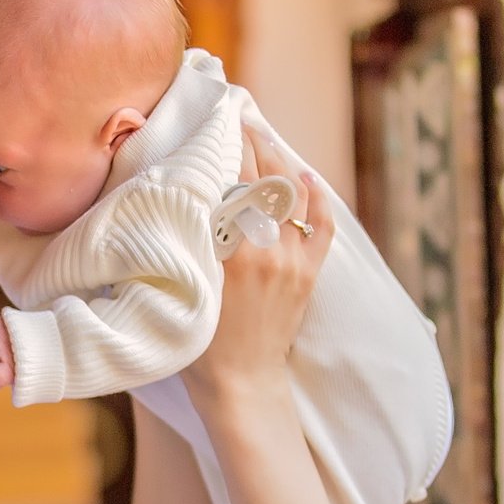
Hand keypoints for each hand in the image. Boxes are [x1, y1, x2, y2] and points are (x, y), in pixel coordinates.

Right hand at [184, 130, 328, 412]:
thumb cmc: (198, 343)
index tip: (219, 123)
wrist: (241, 384)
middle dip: (252, 143)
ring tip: (266, 137)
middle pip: (262, 180)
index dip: (227, 147)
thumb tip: (184, 200)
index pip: (231, 182)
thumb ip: (186, 243)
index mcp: (227, 250)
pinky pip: (321, 227)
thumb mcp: (182, 284)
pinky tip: (308, 176)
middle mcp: (263, 248)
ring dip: (280, 162)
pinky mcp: (308, 276)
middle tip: (241, 119)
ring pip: (292, 196)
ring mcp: (291, 261)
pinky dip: (317, 198)